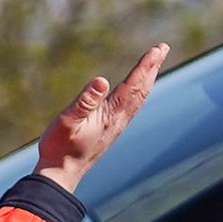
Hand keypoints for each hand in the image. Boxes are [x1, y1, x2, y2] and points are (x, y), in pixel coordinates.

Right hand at [36, 44, 168, 189]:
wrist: (60, 174)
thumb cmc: (60, 147)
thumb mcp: (67, 121)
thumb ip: (84, 102)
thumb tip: (102, 80)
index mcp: (110, 115)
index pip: (132, 85)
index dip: (145, 66)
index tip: (158, 49)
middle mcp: (118, 120)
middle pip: (141, 89)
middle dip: (152, 68)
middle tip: (162, 48)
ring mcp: (116, 126)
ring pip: (139, 98)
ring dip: (147, 79)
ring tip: (154, 64)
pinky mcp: (111, 131)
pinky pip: (132, 107)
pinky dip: (139, 93)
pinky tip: (137, 91)